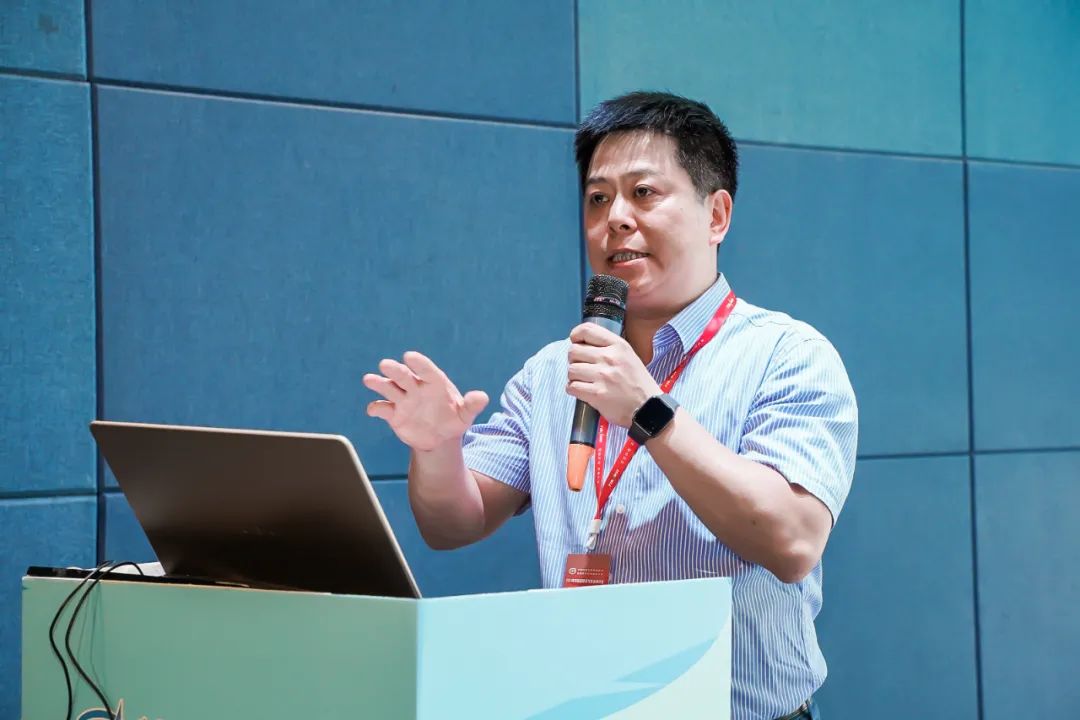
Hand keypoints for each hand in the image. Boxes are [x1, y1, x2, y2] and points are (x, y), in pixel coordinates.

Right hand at [363, 352, 488, 451]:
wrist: (438, 437)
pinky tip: (373, 410)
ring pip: (389, 388)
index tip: (409, 356)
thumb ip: (472, 405)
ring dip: (379, 383)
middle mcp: (416, 387)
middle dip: (395, 370)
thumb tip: (483, 397)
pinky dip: (376, 408)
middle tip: (385, 365)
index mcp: (434, 383)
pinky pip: (382, 409)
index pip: (426, 370)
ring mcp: (403, 399)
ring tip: (369, 380)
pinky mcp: (393, 414)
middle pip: (404, 376)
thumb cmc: (453, 419)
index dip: (418, 363)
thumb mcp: (465, 414)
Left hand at [566, 323, 661, 427]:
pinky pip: (572, 387)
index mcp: (618, 345)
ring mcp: (602, 376)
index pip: (587, 330)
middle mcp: (609, 358)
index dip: (576, 336)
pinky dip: (574, 390)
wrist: (648, 408)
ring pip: (571, 370)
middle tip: (582, 368)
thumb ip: (608, 347)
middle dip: (574, 360)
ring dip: (574, 377)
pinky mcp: (596, 394)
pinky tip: (583, 391)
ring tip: (584, 381)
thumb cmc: (637, 383)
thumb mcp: (629, 356)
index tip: (576, 343)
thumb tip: (583, 344)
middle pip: (574, 351)